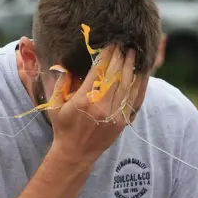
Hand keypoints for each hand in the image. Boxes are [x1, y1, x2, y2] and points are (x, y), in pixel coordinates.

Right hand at [48, 45, 141, 163]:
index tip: (110, 44)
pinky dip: (140, 85)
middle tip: (123, 44)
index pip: (99, 71)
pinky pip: (135, 100)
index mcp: (84, 100)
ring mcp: (114, 115)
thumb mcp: (54, 105)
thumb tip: (65, 66)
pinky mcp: (123, 122)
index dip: (106, 56)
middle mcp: (101, 107)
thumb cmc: (62, 127)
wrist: (75, 153)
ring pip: (128, 86)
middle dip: (120, 57)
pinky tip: (142, 74)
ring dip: (131, 67)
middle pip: (115, 75)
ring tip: (134, 53)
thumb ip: (59, 85)